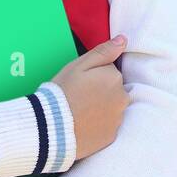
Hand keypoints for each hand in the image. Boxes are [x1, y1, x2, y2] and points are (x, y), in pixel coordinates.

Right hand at [51, 35, 128, 160]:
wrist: (52, 127)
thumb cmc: (63, 92)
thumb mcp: (79, 65)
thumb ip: (104, 51)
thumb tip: (124, 39)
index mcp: (114, 78)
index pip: (109, 71)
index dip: (93, 76)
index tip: (80, 83)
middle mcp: (122, 98)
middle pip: (114, 90)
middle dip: (101, 91)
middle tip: (79, 97)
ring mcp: (118, 119)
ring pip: (112, 108)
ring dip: (101, 108)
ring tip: (80, 112)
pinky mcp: (112, 136)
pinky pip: (108, 126)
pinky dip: (99, 124)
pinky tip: (83, 124)